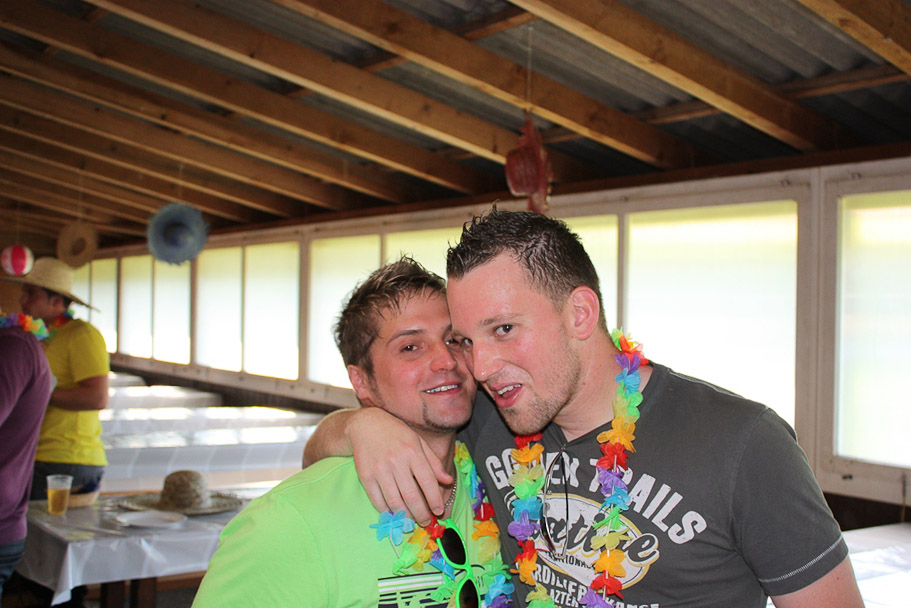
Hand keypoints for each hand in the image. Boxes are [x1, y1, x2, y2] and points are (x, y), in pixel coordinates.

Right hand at [348, 408, 452, 525]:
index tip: (438, 511)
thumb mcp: (418, 442)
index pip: (428, 482)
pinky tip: (395, 514)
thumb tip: (448, 481)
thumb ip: (433, 462)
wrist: (365, 425)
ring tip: (412, 521)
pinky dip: (387, 511)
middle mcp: (397, 461)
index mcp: (413, 452)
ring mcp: (380, 470)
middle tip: (425, 522)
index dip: (435, 500)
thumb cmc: (396, 434)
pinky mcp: (365, 476)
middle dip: (421, 514)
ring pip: (395, 502)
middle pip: (412, 496)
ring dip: (405, 516)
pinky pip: (378, 501)